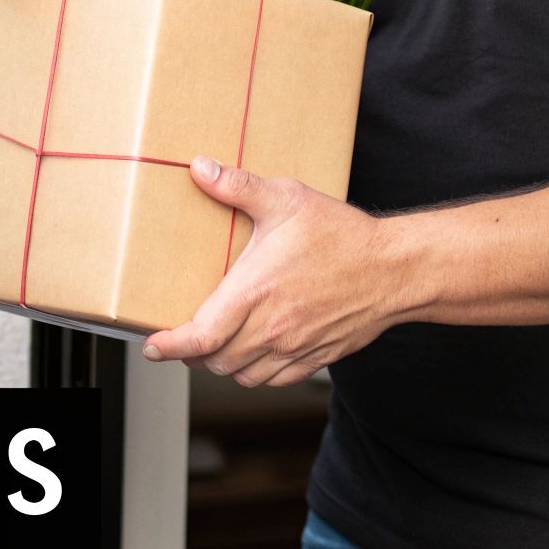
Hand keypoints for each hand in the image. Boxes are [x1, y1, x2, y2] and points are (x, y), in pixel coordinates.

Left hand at [140, 156, 410, 386]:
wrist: (395, 269)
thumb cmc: (342, 235)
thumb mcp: (287, 200)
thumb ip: (238, 186)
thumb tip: (200, 169)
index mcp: (256, 292)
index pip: (200, 336)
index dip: (170, 347)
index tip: (153, 345)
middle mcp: (272, 327)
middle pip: (215, 361)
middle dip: (192, 354)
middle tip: (181, 338)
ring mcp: (295, 347)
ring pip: (242, 375)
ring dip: (222, 365)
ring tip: (213, 346)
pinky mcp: (315, 357)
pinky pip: (273, 379)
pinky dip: (254, 373)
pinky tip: (251, 353)